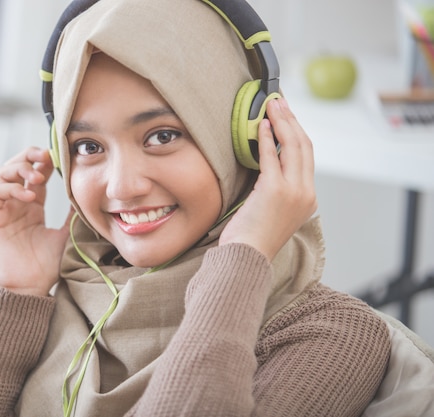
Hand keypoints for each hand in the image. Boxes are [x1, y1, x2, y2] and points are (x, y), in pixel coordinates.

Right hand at [0, 147, 71, 295]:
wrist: (29, 288)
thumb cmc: (47, 267)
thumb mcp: (66, 234)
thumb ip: (73, 215)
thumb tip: (87, 194)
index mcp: (31, 206)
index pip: (35, 174)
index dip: (45, 162)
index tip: (59, 156)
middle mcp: (13, 204)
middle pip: (15, 167)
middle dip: (29, 156)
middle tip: (46, 154)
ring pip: (2, 174)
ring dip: (20, 169)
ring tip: (38, 177)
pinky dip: (12, 188)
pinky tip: (30, 195)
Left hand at [219, 98, 316, 260]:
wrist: (247, 258)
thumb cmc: (252, 240)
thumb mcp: (272, 213)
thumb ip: (276, 191)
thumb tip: (266, 169)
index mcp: (308, 199)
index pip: (308, 157)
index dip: (298, 133)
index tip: (288, 118)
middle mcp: (306, 193)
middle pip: (304, 146)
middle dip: (292, 121)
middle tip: (281, 103)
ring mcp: (293, 191)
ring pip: (294, 146)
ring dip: (282, 122)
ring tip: (273, 106)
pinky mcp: (275, 190)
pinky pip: (273, 156)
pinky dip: (268, 138)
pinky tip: (263, 126)